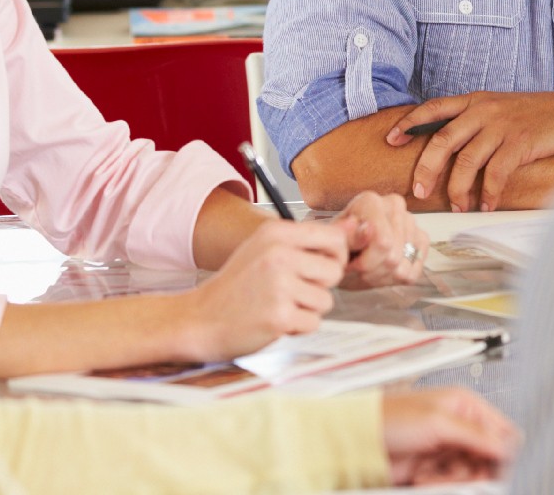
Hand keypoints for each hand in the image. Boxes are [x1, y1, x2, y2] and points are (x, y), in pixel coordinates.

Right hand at [175, 218, 347, 360]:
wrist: (199, 319)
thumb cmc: (237, 285)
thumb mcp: (268, 249)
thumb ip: (311, 240)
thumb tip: (354, 226)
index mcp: (277, 233)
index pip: (334, 239)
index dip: (334, 257)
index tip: (317, 268)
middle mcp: (279, 255)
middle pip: (335, 271)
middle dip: (320, 286)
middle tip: (292, 291)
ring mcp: (278, 285)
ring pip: (326, 300)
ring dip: (308, 309)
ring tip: (280, 305)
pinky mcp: (279, 316)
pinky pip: (313, 323)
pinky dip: (298, 327)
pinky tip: (275, 321)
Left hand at [334, 191, 431, 287]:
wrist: (345, 254)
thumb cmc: (339, 248)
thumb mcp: (335, 245)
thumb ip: (349, 237)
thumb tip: (368, 229)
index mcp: (371, 202)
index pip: (383, 242)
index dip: (365, 263)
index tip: (350, 265)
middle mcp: (394, 206)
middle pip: (393, 257)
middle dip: (373, 271)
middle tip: (357, 269)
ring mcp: (411, 221)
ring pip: (403, 268)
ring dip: (382, 276)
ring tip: (367, 269)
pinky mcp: (421, 239)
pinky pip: (412, 272)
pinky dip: (395, 279)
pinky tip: (381, 270)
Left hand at [380, 388, 518, 484]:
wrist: (357, 442)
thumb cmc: (389, 418)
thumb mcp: (438, 422)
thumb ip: (475, 434)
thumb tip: (506, 447)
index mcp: (465, 406)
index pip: (502, 431)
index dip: (504, 451)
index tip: (498, 466)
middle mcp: (460, 428)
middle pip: (489, 458)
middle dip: (476, 469)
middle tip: (460, 473)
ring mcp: (447, 450)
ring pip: (471, 474)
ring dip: (455, 478)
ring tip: (432, 474)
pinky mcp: (434, 470)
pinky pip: (453, 484)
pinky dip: (441, 484)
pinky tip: (423, 476)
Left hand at [387, 91, 553, 211]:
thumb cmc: (539, 115)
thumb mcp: (502, 108)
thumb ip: (476, 121)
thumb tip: (451, 147)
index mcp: (476, 100)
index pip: (433, 108)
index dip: (409, 123)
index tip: (391, 139)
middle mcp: (484, 110)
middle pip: (442, 140)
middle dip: (426, 167)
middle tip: (418, 189)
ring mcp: (502, 126)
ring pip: (466, 161)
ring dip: (458, 189)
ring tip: (458, 206)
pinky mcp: (520, 143)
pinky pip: (495, 174)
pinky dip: (488, 194)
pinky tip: (487, 205)